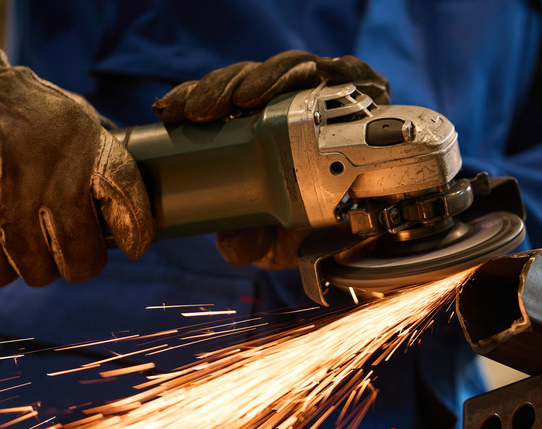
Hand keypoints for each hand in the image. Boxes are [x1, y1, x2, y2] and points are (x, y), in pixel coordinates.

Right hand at [0, 11, 154, 287]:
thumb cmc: (23, 108)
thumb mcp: (75, 117)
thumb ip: (105, 157)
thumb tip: (134, 208)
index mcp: (84, 149)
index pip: (126, 203)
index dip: (135, 232)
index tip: (133, 244)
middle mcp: (48, 178)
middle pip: (80, 260)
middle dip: (80, 262)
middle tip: (72, 251)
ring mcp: (4, 201)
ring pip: (35, 272)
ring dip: (36, 264)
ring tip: (30, 240)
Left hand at [151, 50, 388, 268]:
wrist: (371, 225)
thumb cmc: (313, 223)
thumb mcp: (274, 240)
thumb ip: (250, 240)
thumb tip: (231, 246)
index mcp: (258, 129)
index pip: (220, 101)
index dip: (192, 98)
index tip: (171, 111)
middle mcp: (290, 105)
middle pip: (251, 78)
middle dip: (222, 86)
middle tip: (204, 109)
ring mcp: (328, 95)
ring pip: (293, 69)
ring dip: (267, 77)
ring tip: (247, 98)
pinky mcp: (366, 93)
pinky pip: (352, 74)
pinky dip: (338, 72)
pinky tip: (323, 76)